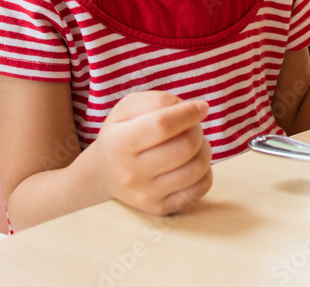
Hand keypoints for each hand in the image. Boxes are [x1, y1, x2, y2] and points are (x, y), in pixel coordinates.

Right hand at [87, 91, 212, 215]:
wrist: (104, 174)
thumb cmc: (122, 133)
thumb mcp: (128, 108)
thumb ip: (157, 101)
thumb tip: (190, 108)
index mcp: (119, 142)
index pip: (162, 124)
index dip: (188, 113)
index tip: (201, 107)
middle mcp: (130, 173)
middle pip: (185, 147)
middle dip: (197, 130)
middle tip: (192, 126)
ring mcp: (146, 195)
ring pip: (197, 168)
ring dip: (203, 149)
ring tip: (193, 143)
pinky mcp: (161, 208)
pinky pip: (201, 187)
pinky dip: (205, 170)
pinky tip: (192, 162)